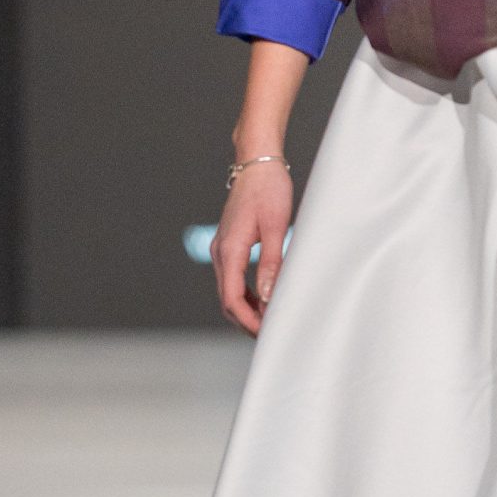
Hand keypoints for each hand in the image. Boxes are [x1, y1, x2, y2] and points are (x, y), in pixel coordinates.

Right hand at [213, 162, 295, 335]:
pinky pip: (233, 278)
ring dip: (247, 309)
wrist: (256, 162)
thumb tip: (268, 295)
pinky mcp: (229, 244)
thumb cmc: (269, 189)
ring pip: (229, 290)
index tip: (267, 333)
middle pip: (227, 299)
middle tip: (272, 334)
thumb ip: (271, 262)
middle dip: (247, 321)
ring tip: (271, 320)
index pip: (231, 298)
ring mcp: (222, 248)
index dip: (248, 321)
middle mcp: (220, 251)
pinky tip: (264, 298)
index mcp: (229, 249)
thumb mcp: (276, 226)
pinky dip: (246, 293)